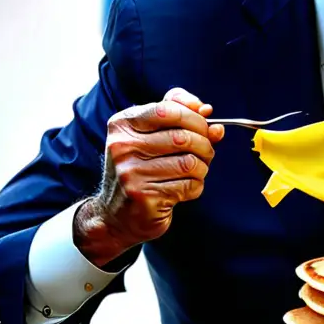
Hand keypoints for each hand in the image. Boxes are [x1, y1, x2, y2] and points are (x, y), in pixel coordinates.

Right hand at [74, 87, 224, 266]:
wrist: (117, 214)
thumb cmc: (141, 169)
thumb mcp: (151, 135)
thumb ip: (178, 116)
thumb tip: (207, 110)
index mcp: (122, 125)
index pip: (167, 109)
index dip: (194, 116)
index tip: (205, 124)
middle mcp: (122, 147)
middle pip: (182, 137)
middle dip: (205, 144)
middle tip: (206, 152)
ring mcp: (131, 173)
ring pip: (190, 162)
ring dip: (202, 167)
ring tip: (195, 171)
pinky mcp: (144, 197)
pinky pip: (188, 185)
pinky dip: (195, 186)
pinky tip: (183, 188)